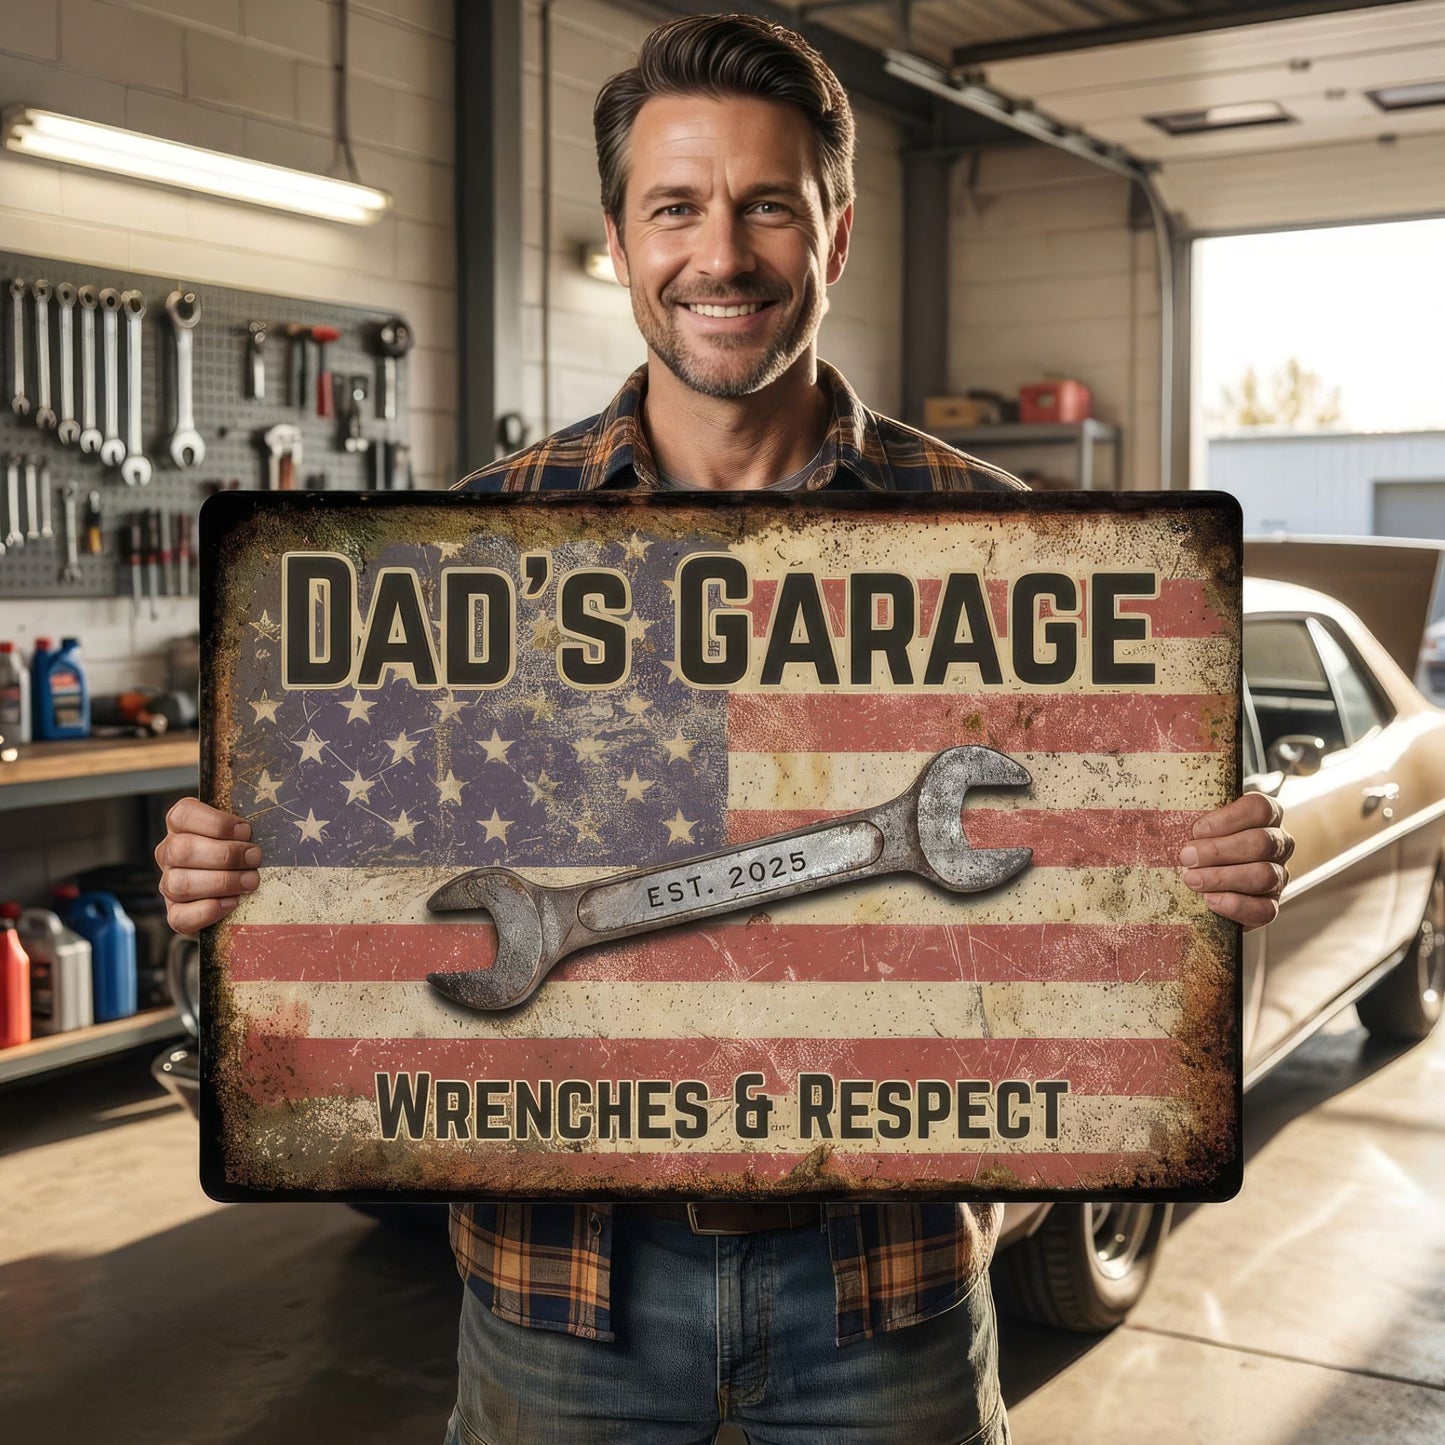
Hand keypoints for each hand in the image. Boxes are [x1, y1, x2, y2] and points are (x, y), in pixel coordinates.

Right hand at [155, 797, 261, 936]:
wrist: (241, 898)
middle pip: (182, 850)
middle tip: (255, 858)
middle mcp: (169, 854)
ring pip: (179, 884)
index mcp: (182, 827)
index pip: (183, 815)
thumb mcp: (244, 834)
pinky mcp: (176, 915)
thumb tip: (270, 826)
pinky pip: (181, 917)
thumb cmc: (245, 854)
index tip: (246, 831)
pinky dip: (209, 911)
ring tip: (250, 881)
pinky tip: (233, 903)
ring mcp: (169, 885)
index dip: (216, 823)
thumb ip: (246, 827)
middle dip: (226, 855)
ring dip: (221, 882)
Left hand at [1180, 791, 1293, 929]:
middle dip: (1218, 851)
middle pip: (1261, 843)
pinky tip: (1210, 900)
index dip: (1228, 818)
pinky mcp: (1271, 904)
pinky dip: (1235, 905)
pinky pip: (1265, 909)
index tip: (1196, 830)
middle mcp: (1278, 844)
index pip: (1260, 809)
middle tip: (1186, 857)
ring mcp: (1278, 875)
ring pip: (1263, 875)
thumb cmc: (1201, 842)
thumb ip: (1193, 819)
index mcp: (1266, 817)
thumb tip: (1164, 820)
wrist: (1210, 877)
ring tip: (1191, 880)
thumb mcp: (1200, 825)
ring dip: (1222, 878)